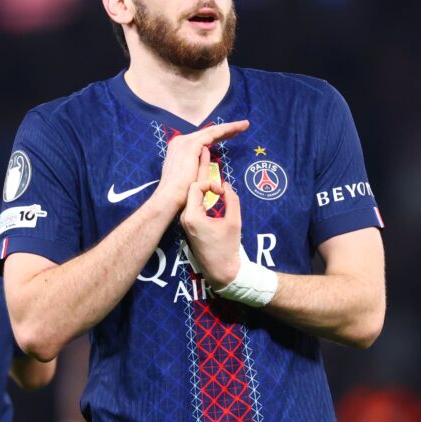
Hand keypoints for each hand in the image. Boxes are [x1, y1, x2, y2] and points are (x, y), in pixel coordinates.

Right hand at [152, 120, 248, 215]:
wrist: (169, 198)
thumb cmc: (180, 193)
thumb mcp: (191, 175)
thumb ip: (199, 163)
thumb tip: (206, 155)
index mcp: (180, 148)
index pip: (204, 139)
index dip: (220, 136)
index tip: (233, 135)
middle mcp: (181, 141)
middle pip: (209, 132)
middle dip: (227, 129)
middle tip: (243, 126)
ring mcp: (185, 142)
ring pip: (212, 131)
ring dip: (230, 127)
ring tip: (244, 125)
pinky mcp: (191, 145)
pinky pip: (212, 134)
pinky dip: (225, 131)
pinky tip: (235, 130)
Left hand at [180, 148, 241, 287]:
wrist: (221, 271)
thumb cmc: (228, 248)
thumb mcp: (234, 222)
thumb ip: (231, 200)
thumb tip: (225, 184)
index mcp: (192, 216)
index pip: (196, 186)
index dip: (210, 183)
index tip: (222, 192)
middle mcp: (185, 217)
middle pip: (191, 188)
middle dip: (201, 172)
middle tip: (206, 150)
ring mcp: (187, 221)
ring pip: (192, 195)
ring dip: (202, 182)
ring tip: (206, 163)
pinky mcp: (191, 225)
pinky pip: (194, 203)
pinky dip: (202, 193)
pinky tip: (208, 185)